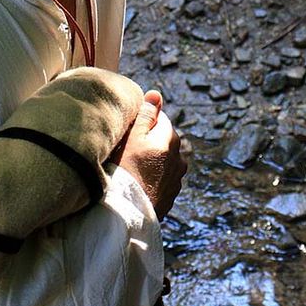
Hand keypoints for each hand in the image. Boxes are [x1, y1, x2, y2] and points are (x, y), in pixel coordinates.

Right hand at [111, 90, 186, 219]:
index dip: (143, 123)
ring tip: (132, 169)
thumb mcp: (132, 136)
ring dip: (152, 160)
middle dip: (149, 141)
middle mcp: (179, 158)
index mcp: (171, 139)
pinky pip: (162, 179)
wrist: (127, 212)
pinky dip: (153, 178)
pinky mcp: (171, 196)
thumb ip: (146, 113)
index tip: (129, 133)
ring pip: (164, 160)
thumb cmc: (125, 170)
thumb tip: (156, 93)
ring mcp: (177, 179)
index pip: (160, 119)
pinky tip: (138, 183)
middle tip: (127, 151)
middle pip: (163, 140)